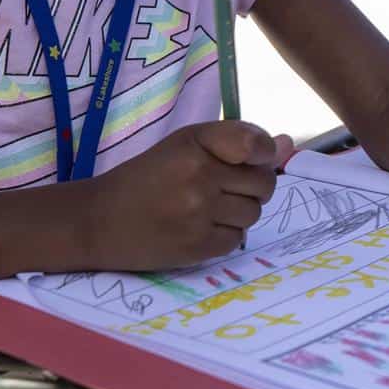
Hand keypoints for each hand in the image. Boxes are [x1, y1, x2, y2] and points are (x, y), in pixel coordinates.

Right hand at [86, 121, 292, 270]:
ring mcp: (198, 212)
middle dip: (252, 187)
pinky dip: (225, 236)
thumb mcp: (186, 146)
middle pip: (264, 183)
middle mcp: (199, 175)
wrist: (97, 221)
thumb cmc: (146, 178)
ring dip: (238, 213)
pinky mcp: (197, 245)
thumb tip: (290, 143)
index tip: (252, 160)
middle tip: (224, 188)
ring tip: (206, 209)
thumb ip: (238, 142)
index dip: (264, 154)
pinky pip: (237, 240)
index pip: (255, 144)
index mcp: (195, 142)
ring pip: (253, 213)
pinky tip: (199, 228)